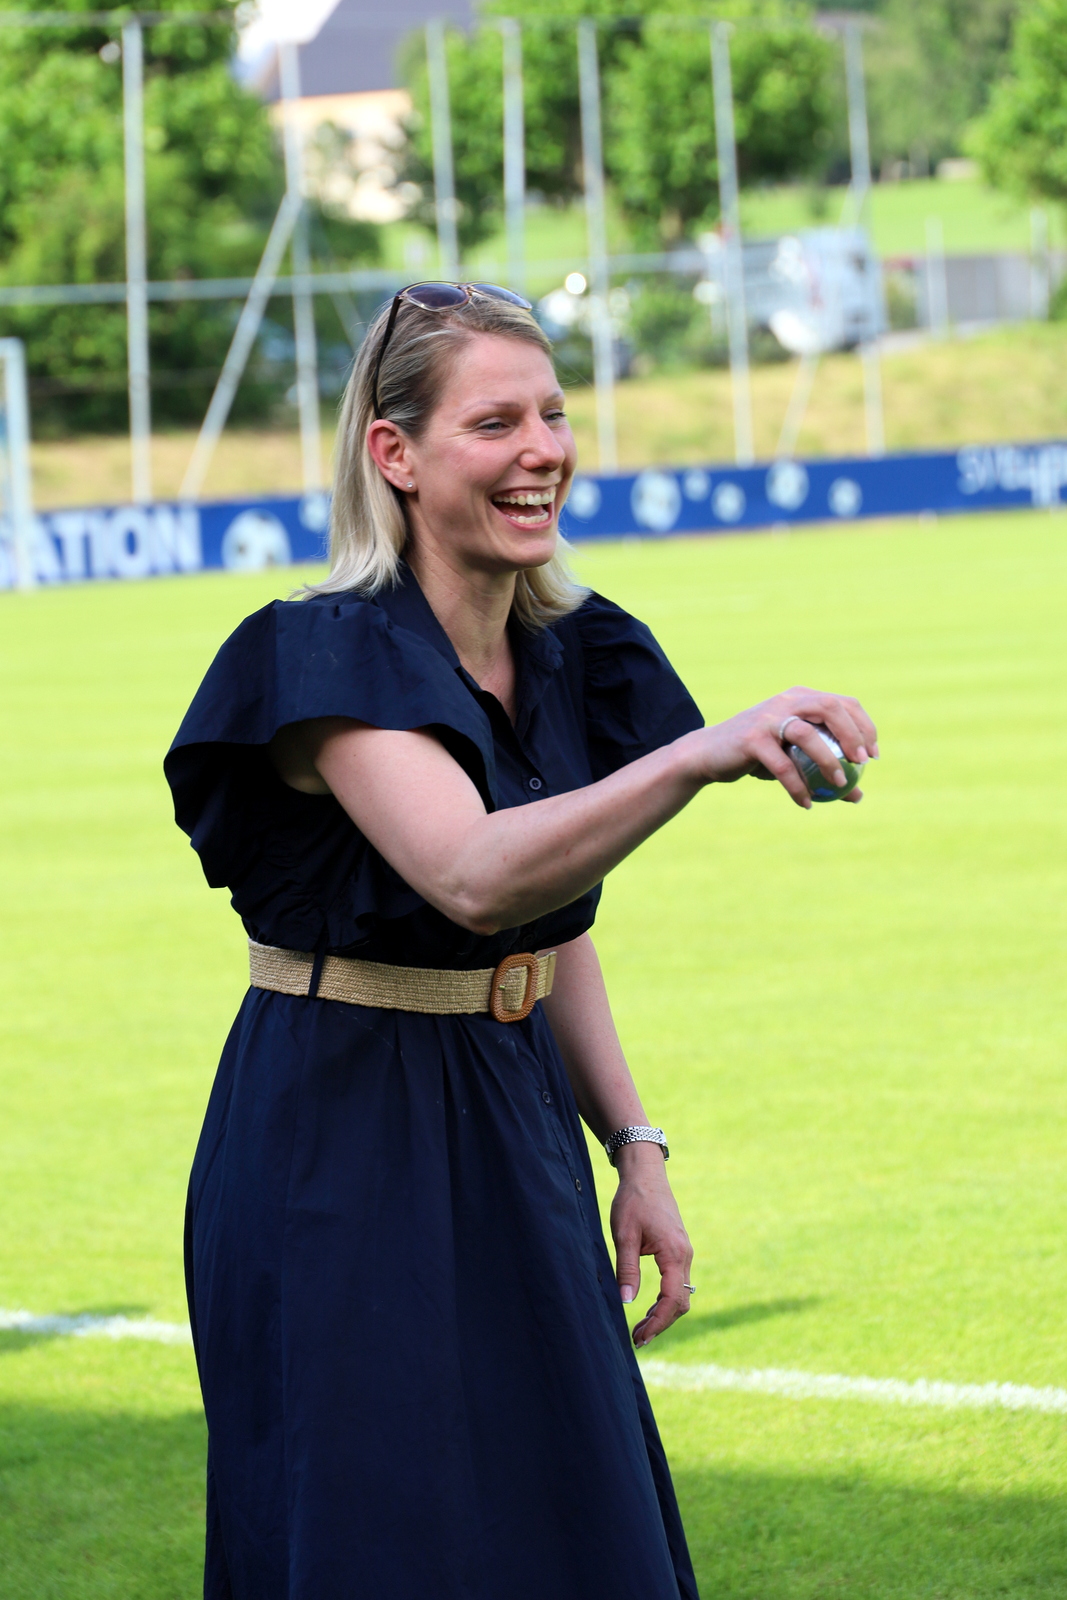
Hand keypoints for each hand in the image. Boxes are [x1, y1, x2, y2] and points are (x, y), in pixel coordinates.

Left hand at [609, 1143, 693, 1347]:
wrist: (646, 1174)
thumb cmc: (633, 1201)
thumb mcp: (624, 1235)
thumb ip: (627, 1269)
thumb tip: (627, 1302)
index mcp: (674, 1253)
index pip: (672, 1299)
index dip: (657, 1323)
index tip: (639, 1337)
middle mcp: (685, 1255)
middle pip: (681, 1302)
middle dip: (661, 1323)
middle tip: (637, 1338)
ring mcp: (685, 1252)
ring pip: (681, 1294)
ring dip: (664, 1314)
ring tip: (641, 1329)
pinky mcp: (679, 1250)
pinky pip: (678, 1282)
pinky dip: (666, 1300)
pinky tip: (649, 1309)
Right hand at [685, 686, 877, 808]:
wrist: (708, 754)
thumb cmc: (757, 757)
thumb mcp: (793, 760)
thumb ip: (823, 772)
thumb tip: (858, 796)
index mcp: (800, 698)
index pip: (842, 703)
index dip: (864, 727)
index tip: (873, 757)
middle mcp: (786, 702)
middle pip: (829, 708)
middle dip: (852, 734)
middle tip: (862, 762)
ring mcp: (768, 718)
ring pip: (806, 734)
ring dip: (828, 760)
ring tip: (840, 785)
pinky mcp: (752, 739)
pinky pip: (782, 765)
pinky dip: (797, 786)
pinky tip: (806, 804)